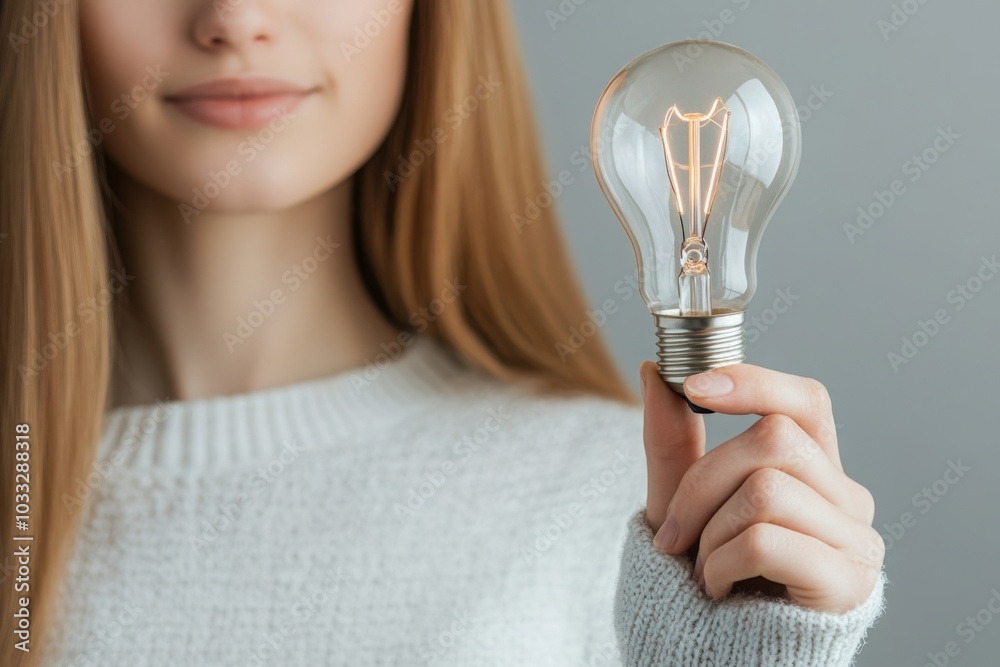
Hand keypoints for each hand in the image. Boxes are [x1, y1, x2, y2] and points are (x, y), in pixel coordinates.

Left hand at [640, 361, 883, 613]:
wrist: (715, 656)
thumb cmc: (707, 576)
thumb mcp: (681, 503)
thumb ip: (673, 442)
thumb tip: (654, 372)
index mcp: (814, 470)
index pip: (805, 400)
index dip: (753, 382)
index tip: (693, 385)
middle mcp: (848, 499)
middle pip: (773, 440)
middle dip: (701, 484)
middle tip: (674, 535)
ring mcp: (855, 541)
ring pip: (766, 489)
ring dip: (709, 534)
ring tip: (703, 570)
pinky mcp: (848, 584)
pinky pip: (765, 540)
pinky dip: (721, 565)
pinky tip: (719, 590)